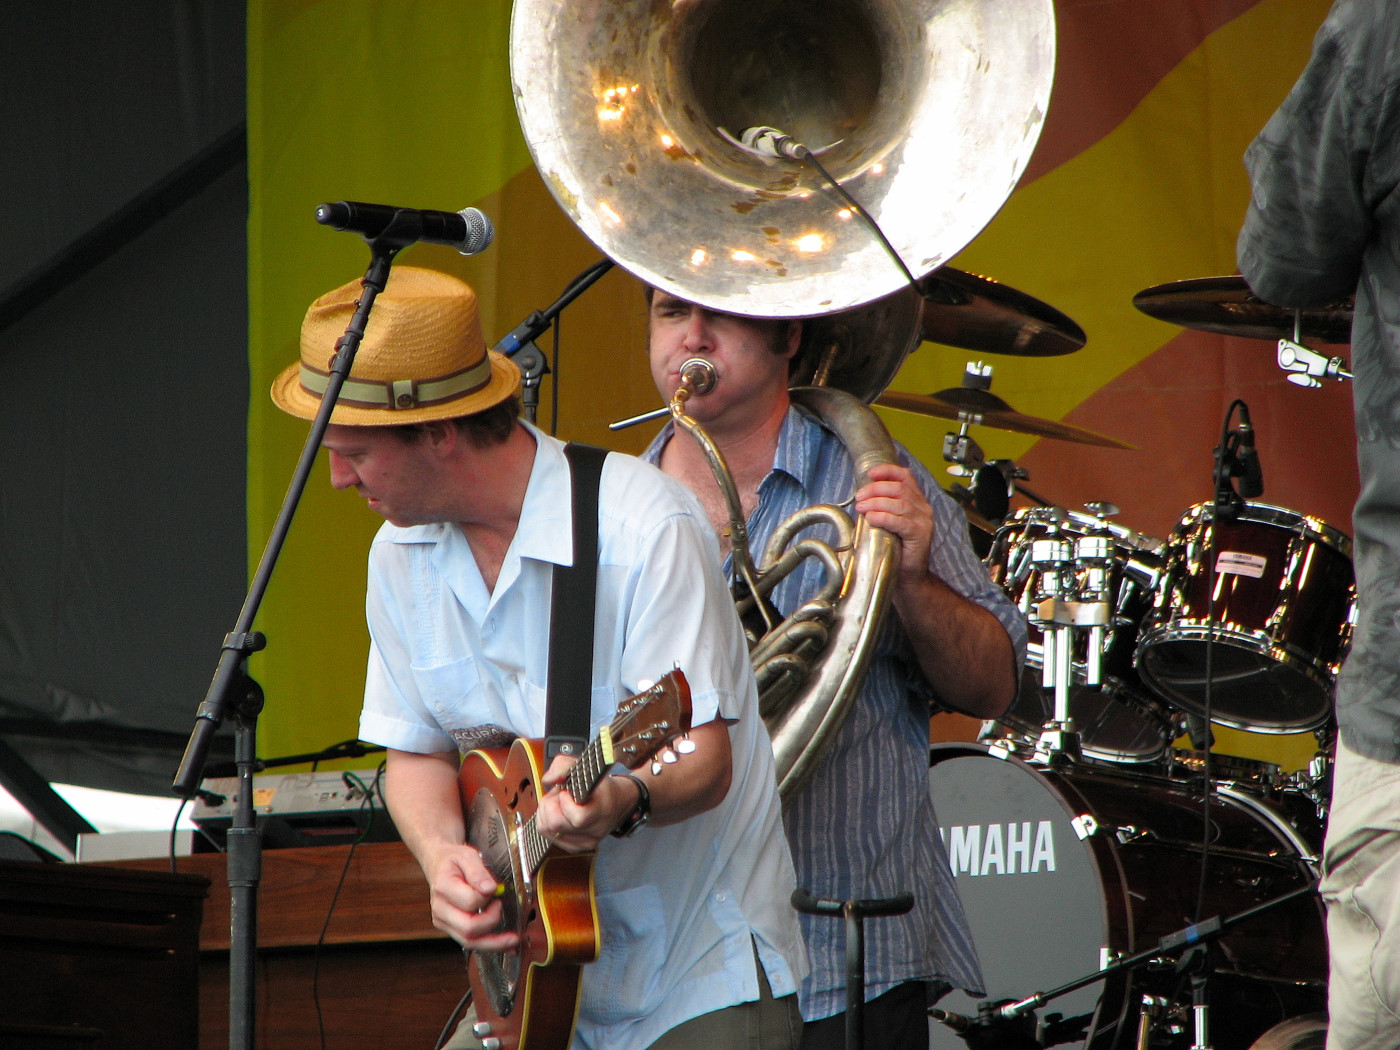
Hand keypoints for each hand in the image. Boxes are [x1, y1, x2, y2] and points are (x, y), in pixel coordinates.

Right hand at [423, 842, 518, 951]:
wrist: (438, 864)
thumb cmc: (453, 861)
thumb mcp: (467, 856)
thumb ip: (478, 872)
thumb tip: (490, 889)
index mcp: (443, 888)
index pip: (470, 902)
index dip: (487, 897)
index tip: (495, 889)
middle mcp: (441, 909)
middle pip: (469, 929)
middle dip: (492, 921)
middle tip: (500, 906)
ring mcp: (444, 922)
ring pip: (469, 942)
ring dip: (494, 943)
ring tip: (512, 939)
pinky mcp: (450, 929)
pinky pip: (470, 942)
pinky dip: (489, 945)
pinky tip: (504, 944)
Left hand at [536, 755, 639, 851]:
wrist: (616, 803)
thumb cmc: (599, 786)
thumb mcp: (584, 767)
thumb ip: (563, 765)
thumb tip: (548, 779)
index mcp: (601, 810)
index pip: (578, 817)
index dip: (565, 803)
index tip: (567, 792)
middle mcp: (594, 830)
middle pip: (555, 824)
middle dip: (551, 804)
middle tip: (560, 794)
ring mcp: (584, 842)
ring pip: (547, 829)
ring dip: (547, 811)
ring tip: (560, 803)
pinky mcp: (574, 847)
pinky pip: (547, 834)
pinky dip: (547, 821)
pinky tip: (559, 813)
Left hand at [852, 463, 934, 589]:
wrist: (909, 576)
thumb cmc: (897, 549)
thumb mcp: (889, 523)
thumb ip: (882, 508)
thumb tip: (860, 497)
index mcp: (917, 501)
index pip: (905, 477)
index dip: (887, 471)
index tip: (870, 474)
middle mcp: (923, 508)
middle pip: (899, 488)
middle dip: (876, 489)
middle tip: (859, 497)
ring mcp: (924, 522)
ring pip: (900, 503)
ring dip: (876, 503)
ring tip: (861, 507)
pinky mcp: (920, 535)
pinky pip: (901, 522)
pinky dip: (883, 517)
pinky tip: (871, 518)